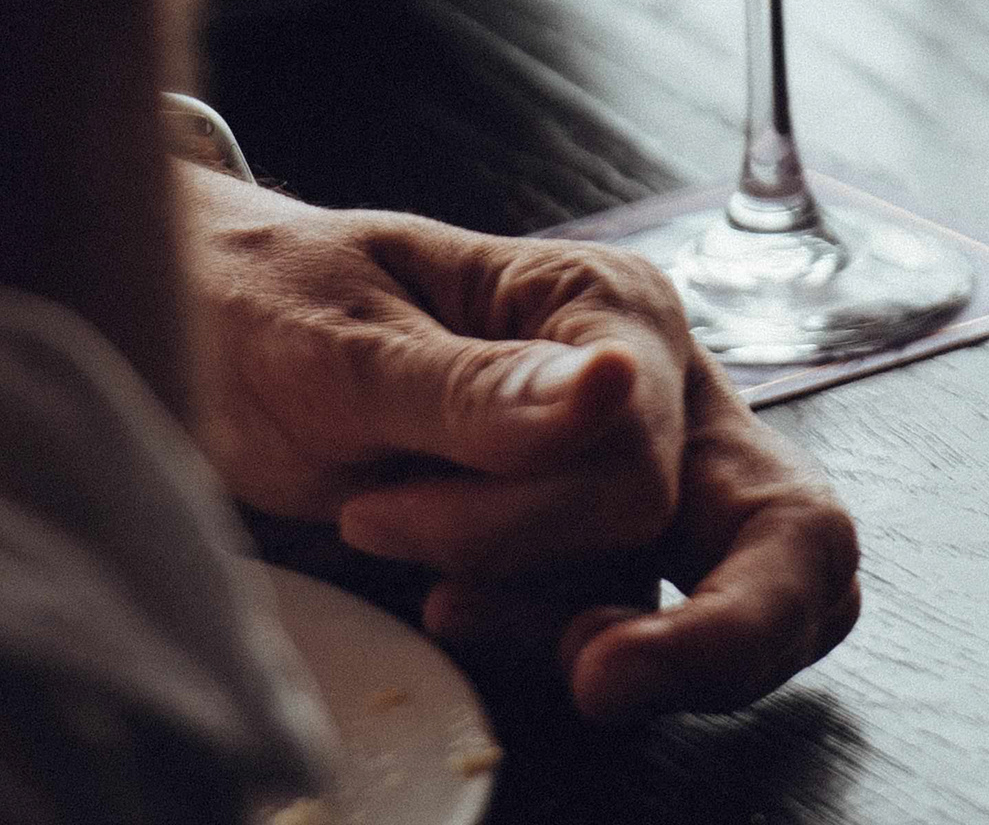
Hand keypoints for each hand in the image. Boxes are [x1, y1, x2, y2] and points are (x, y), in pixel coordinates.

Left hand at [186, 178, 861, 721]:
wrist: (198, 336)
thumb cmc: (267, 308)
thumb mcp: (343, 340)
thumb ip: (476, 385)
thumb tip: (610, 391)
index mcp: (611, 311)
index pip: (638, 462)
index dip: (516, 520)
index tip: (368, 518)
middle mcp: (654, 395)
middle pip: (789, 536)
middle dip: (724, 634)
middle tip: (601, 680)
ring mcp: (632, 485)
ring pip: (701, 608)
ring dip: (578, 637)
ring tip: (439, 603)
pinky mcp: (588, 558)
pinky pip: (632, 637)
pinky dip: (552, 651)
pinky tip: (450, 612)